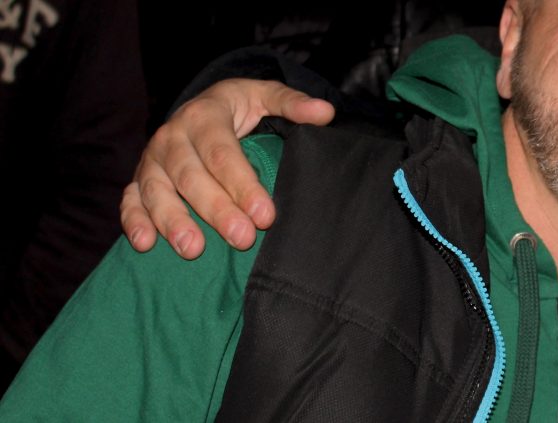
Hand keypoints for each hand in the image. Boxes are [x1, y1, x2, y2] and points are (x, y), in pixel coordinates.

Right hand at [121, 79, 334, 258]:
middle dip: (217, 211)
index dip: (243, 185)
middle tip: (243, 238)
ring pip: (156, 191)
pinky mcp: (138, 179)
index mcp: (204, 116)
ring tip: (193, 249)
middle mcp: (172, 137)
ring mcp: (152, 160)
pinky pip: (130, 200)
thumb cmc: (238, 107)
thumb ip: (292, 103)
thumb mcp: (264, 95)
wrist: (201, 107)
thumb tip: (325, 112)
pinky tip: (145, 244)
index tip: (266, 216)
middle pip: (192, 177)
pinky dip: (133, 221)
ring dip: (173, 221)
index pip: (223, 154)